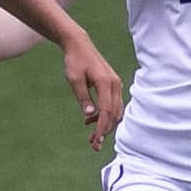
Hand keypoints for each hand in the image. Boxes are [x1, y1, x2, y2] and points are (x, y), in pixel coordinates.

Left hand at [61, 34, 122, 150]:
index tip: (96, 141)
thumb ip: (83, 98)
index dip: (102, 128)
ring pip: (115, 111)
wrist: (80, 45)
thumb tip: (90, 115)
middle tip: (93, 145)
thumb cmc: (75, 62)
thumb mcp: (74, 80)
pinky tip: (91, 120)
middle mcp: (114, 84)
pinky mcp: (113, 85)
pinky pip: (113, 105)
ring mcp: (116, 84)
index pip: (106, 111)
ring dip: (105, 124)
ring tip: (91, 136)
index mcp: (105, 82)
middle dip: (105, 131)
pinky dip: (105, 115)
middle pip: (114, 114)